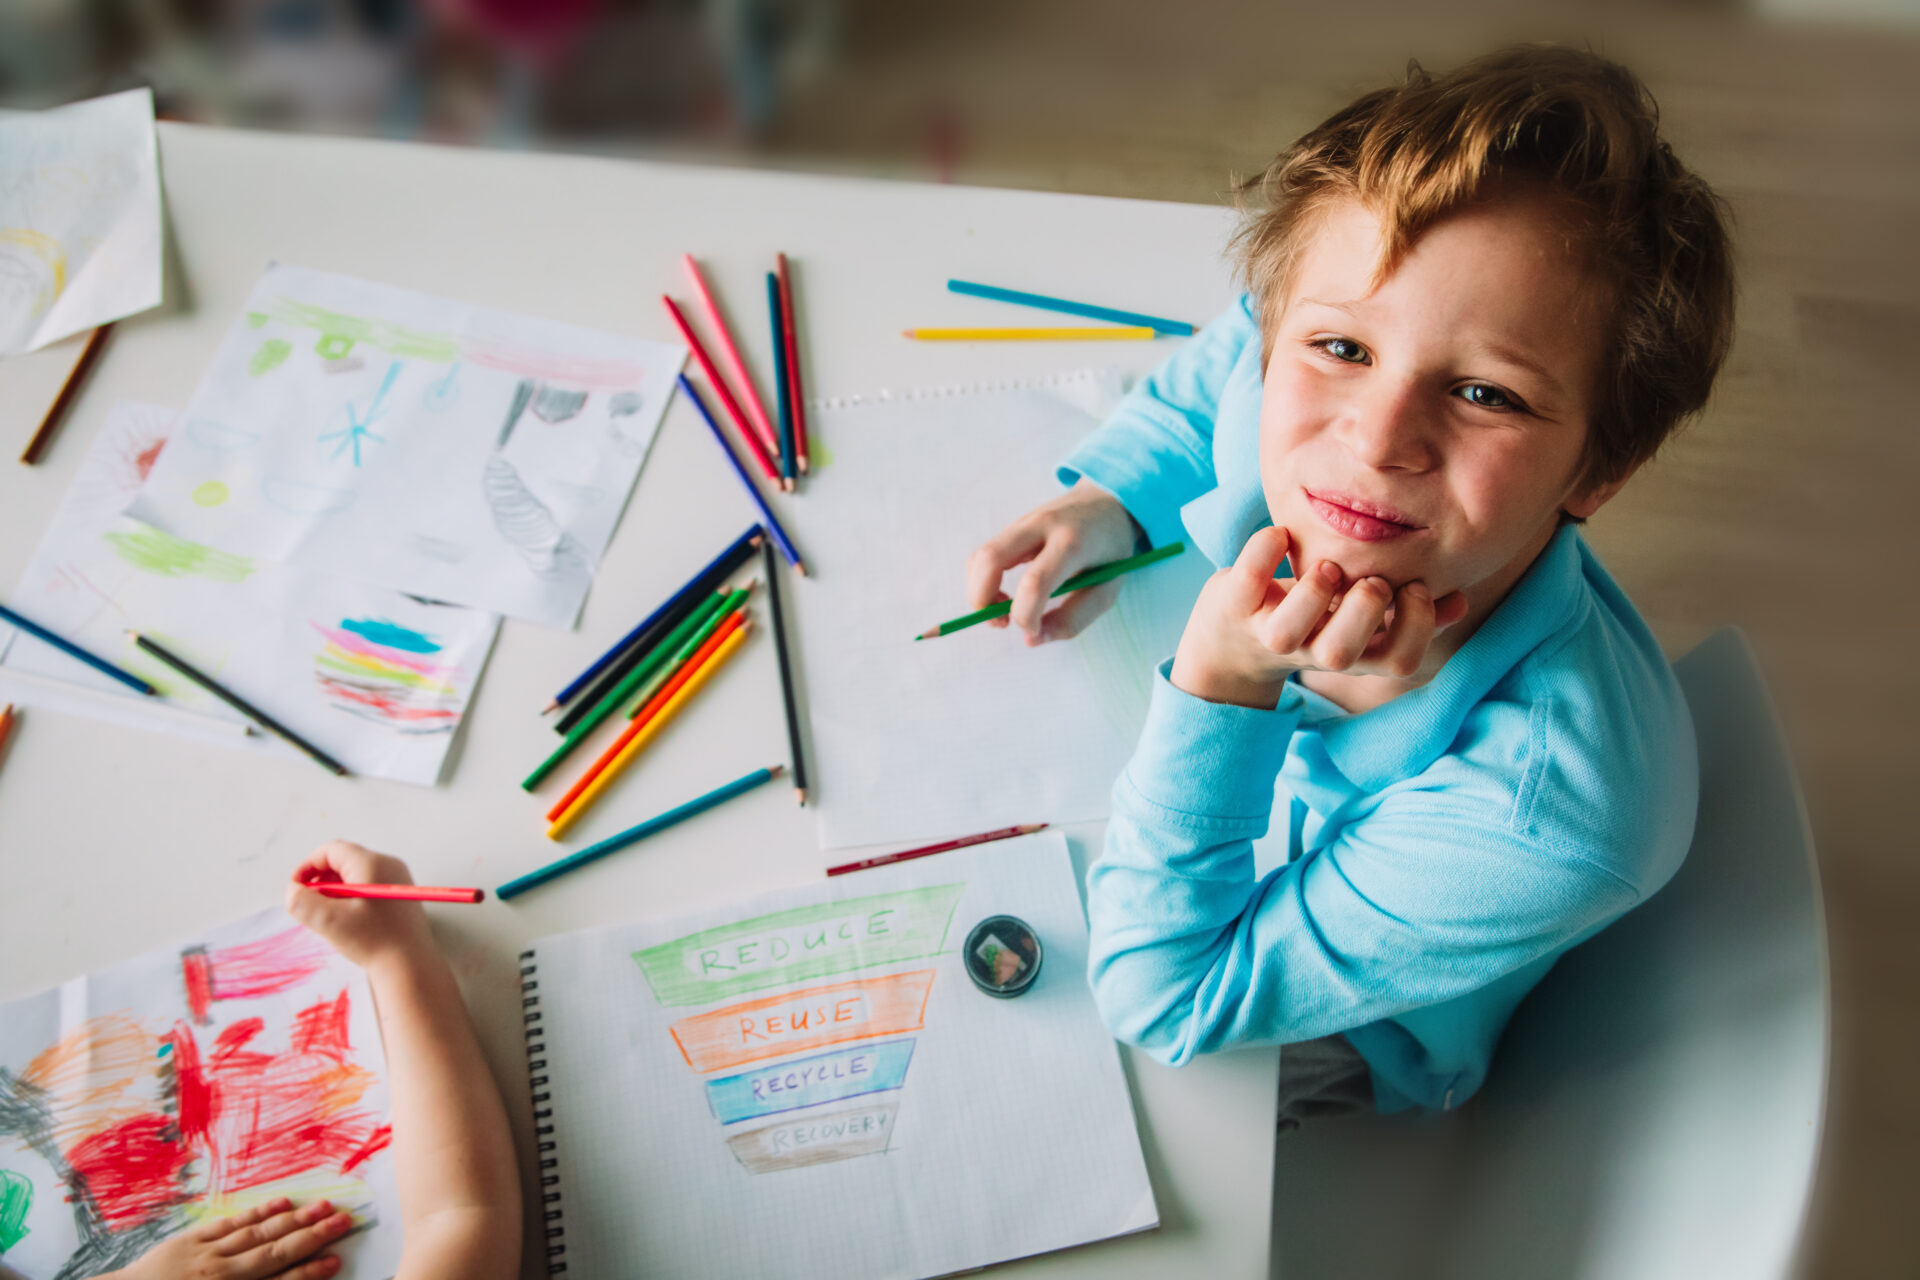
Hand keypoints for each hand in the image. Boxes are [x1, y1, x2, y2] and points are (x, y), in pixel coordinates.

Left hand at [104, 1196, 350, 1279]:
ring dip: (292, 1219)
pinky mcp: (189, 1242)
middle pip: (274, 1252)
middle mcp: (222, 1276)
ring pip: (257, 1233)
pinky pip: (229, 1224)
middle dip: (311, 1236)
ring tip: (322, 1205)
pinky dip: (256, 1213)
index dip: (309, 1272)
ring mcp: (206, 1256)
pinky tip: (279, 1203)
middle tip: (344, 1219)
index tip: (336, 1259)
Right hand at [286, 841, 432, 971]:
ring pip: (355, 875)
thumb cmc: (373, 941)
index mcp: (373, 863)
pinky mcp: (400, 896)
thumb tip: (292, 890)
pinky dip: (350, 898)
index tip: (296, 887)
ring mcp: (397, 880)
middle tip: (310, 905)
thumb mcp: (328, 921)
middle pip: (344, 860)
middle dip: (321, 880)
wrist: (410, 967)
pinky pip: (367, 886)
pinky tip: (346, 921)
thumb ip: (302, 902)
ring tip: (327, 916)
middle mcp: (389, 865)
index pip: (332, 850)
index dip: (308, 866)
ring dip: (335, 891)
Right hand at [966, 479, 1142, 645]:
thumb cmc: (1112, 551)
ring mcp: (1023, 521)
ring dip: (979, 592)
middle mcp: (1042, 525)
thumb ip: (1074, 618)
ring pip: (980, 557)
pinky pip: (984, 555)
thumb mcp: (1107, 589)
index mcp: (1073, 543)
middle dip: (982, 600)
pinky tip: (1003, 594)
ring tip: (1002, 610)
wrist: (1109, 501)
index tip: (1033, 632)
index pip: (1035, 583)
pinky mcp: (1013, 526)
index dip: (1025, 617)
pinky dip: (983, 580)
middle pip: (990, 560)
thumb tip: (1031, 639)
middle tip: (1001, 623)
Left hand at [1170, 526, 1468, 708]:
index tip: (1417, 587)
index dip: (1418, 625)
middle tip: (1369, 577)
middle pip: (1341, 655)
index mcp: (1356, 654)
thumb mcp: (1365, 623)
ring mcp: (1267, 631)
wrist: (1231, 643)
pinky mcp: (1233, 606)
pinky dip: (1264, 550)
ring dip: (1314, 592)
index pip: (1400, 662)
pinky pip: (1245, 582)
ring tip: (1326, 564)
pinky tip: (1281, 534)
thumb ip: (1412, 614)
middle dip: (1364, 609)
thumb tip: (1458, 600)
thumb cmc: (1315, 620)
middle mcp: (1312, 650)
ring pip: (1287, 632)